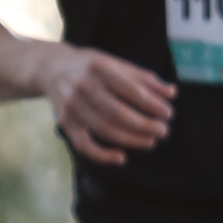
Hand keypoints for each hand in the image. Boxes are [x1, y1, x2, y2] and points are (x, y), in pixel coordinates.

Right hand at [43, 44, 175, 164]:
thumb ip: (145, 78)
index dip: (151, 104)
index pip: (130, 90)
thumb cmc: (92, 66)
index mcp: (99, 67)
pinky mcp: (65, 122)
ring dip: (131, 140)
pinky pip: (83, 145)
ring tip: (151, 141)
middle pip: (117, 113)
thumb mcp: (117, 64)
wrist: (51, 68)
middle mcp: (82, 86)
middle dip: (144, 125)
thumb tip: (172, 93)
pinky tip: (121, 158)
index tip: (168, 113)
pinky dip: (102, 155)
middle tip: (164, 131)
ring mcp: (71, 106)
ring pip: (104, 130)